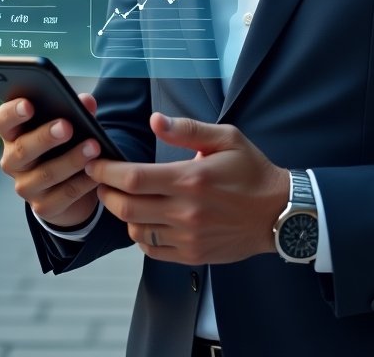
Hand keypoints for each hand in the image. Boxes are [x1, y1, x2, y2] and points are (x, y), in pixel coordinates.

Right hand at [0, 94, 102, 228]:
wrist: (69, 183)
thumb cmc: (65, 143)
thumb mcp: (70, 123)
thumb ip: (76, 109)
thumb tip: (86, 101)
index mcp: (14, 134)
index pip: (2, 121)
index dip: (12, 112)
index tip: (28, 104)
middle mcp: (13, 161)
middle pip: (22, 149)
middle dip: (45, 137)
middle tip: (67, 126)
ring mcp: (26, 186)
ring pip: (46, 174)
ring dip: (72, 160)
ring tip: (94, 147)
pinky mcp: (44, 206)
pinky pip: (65, 194)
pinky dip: (83, 182)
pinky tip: (97, 173)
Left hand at [85, 112, 288, 264]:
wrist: (278, 212)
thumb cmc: (252, 171)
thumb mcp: (227, 138)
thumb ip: (188, 129)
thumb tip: (155, 120)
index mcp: (191, 179)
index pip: (134, 178)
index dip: (107, 171)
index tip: (95, 163)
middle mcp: (185, 211)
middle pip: (126, 207)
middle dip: (105, 193)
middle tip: (101, 181)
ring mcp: (187, 237)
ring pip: (135, 231)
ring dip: (122, 214)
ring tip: (123, 198)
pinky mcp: (191, 255)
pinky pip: (151, 250)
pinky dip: (140, 236)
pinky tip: (144, 221)